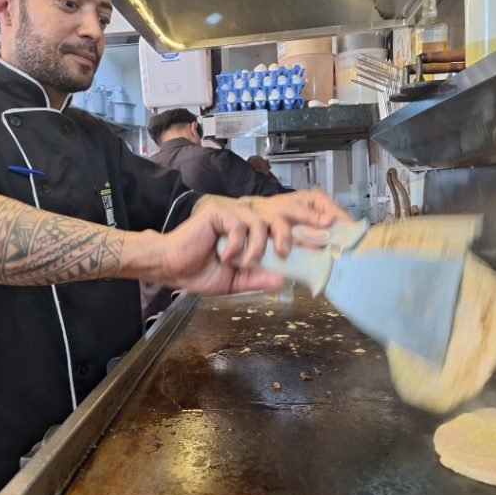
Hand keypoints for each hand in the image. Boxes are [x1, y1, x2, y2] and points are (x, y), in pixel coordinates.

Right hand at [156, 190, 347, 295]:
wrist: (170, 267)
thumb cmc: (197, 272)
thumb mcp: (234, 282)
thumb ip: (257, 279)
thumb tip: (283, 282)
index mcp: (251, 237)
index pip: (282, 231)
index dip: (303, 233)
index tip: (325, 240)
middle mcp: (245, 221)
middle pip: (281, 217)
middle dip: (299, 228)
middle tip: (311, 241)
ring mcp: (233, 214)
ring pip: (261, 223)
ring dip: (257, 246)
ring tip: (245, 262)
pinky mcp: (219, 212)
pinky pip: (240, 224)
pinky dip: (236, 243)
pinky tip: (225, 256)